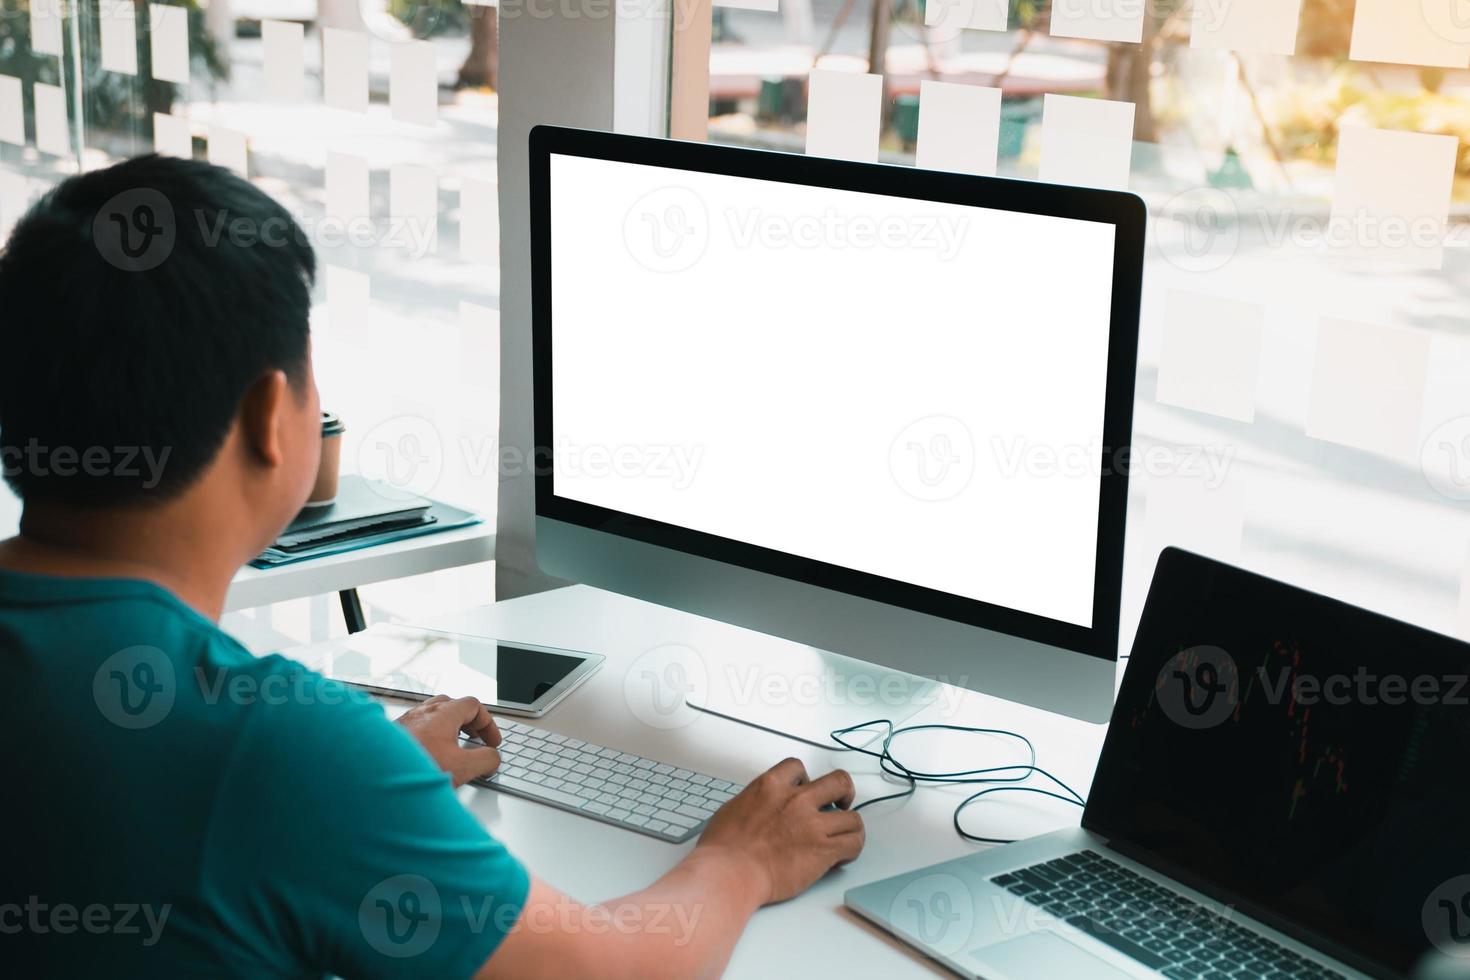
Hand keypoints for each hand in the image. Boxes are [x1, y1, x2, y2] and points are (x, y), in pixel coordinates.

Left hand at [397, 695, 502, 785]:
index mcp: (443, 713)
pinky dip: (430, 736)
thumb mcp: (462, 768)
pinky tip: (429, 755)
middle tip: (475, 738)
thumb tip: (492, 758)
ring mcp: (406, 722)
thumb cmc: (414, 769)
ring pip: (433, 715)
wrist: (375, 780)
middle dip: (468, 722)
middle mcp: (422, 712)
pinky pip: (417, 728)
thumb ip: (485, 760)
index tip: (491, 741)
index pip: (473, 705)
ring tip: (453, 745)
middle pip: (453, 706)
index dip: (487, 723)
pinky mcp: (393, 736)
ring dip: (448, 728)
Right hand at [695, 757, 863, 905]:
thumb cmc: (723, 849)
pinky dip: (853, 848)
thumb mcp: (732, 809)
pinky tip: (844, 855)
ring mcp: (812, 824)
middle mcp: (796, 800)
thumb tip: (755, 809)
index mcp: (770, 786)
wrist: (729, 873)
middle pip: (838, 781)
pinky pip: (853, 842)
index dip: (805, 779)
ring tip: (845, 835)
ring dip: (851, 826)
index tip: (806, 789)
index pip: (798, 767)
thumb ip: (752, 803)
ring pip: (853, 817)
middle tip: (841, 802)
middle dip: (844, 792)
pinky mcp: (823, 849)